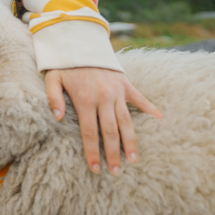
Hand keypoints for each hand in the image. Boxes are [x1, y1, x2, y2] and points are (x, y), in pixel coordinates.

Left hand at [44, 67, 163, 174]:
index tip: (96, 168)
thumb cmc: (65, 64)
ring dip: (131, 141)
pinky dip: (151, 110)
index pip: (90, 132)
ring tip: (134, 159)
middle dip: (113, 154)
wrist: (81, 42)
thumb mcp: (52, 78)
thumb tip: (57, 118)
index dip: (93, 152)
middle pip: (111, 131)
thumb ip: (53, 98)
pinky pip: (140, 99)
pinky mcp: (125, 84)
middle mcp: (103, 98)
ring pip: (126, 121)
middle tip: (116, 172)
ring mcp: (117, 91)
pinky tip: (161, 122)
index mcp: (85, 100)